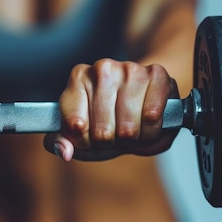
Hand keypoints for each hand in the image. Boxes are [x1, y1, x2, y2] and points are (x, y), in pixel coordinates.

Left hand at [44, 59, 179, 160]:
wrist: (147, 92)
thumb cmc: (113, 116)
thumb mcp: (84, 131)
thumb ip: (64, 142)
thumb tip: (65, 152)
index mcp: (78, 78)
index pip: (75, 127)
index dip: (85, 143)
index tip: (90, 139)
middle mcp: (102, 69)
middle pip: (102, 133)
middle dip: (111, 143)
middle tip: (116, 134)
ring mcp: (129, 69)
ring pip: (128, 129)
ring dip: (134, 139)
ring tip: (133, 129)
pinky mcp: (156, 74)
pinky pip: (151, 118)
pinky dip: (152, 130)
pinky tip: (148, 122)